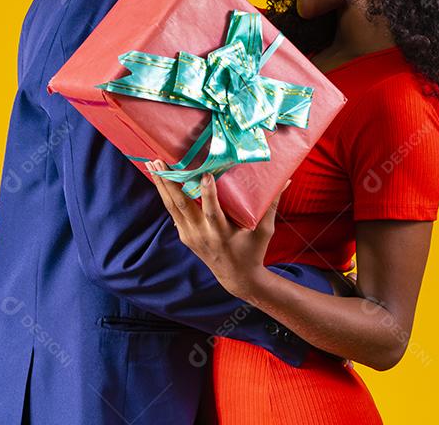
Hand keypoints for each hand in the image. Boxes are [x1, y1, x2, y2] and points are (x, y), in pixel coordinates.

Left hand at [144, 159, 287, 301]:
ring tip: (152, 164)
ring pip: (172, 207)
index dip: (208, 194)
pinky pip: (172, 212)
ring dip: (161, 185)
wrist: (237, 278)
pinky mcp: (184, 235)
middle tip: (159, 161)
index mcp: (221, 234)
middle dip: (169, 183)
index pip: (212, 212)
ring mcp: (190, 236)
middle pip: (181, 207)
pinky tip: (159, 179)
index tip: (206, 174)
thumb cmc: (253, 251)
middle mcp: (202, 235)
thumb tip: (285, 179)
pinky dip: (165, 195)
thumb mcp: (264, 231)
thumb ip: (271, 205)